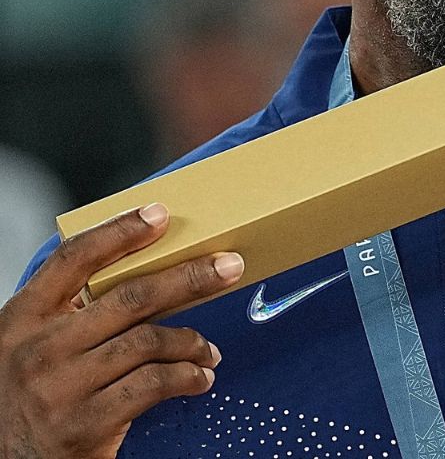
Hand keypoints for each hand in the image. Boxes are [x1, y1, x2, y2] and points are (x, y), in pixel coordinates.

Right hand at [0, 204, 243, 457]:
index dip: (118, 232)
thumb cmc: (38, 395)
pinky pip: (154, 385)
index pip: (72, 260)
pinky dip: (188, 376)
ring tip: (209, 350)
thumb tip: (155, 273)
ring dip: (192, 341)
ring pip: (149, 341)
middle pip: (129, 297)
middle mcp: (37, 349)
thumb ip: (75, 314)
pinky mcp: (85, 423)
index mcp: (22, 319)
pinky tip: (200, 378)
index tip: (159, 214)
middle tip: (230, 267)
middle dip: (189, 277)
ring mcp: (60, 387)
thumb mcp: (38, 346)